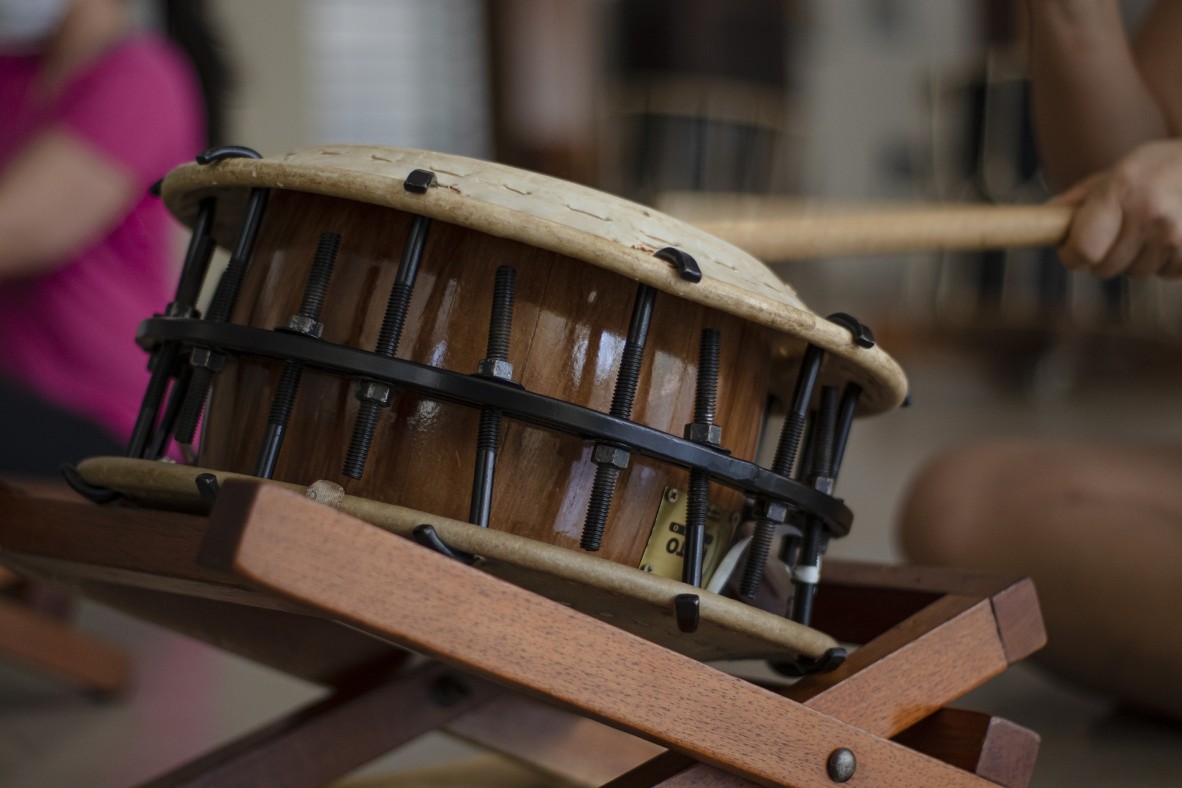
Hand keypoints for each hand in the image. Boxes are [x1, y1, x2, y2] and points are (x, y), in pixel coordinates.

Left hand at [1054, 139, 1181, 278]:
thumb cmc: (1162, 165)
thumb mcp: (1119, 170)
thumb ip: (1083, 197)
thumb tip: (1047, 216)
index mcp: (1121, 190)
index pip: (1083, 249)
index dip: (1072, 256)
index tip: (1073, 251)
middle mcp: (1149, 212)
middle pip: (1105, 267)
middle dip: (1102, 258)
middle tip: (1114, 237)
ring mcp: (1176, 233)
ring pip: (1135, 273)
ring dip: (1135, 260)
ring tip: (1148, 231)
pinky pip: (1166, 274)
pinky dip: (1164, 263)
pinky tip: (1171, 237)